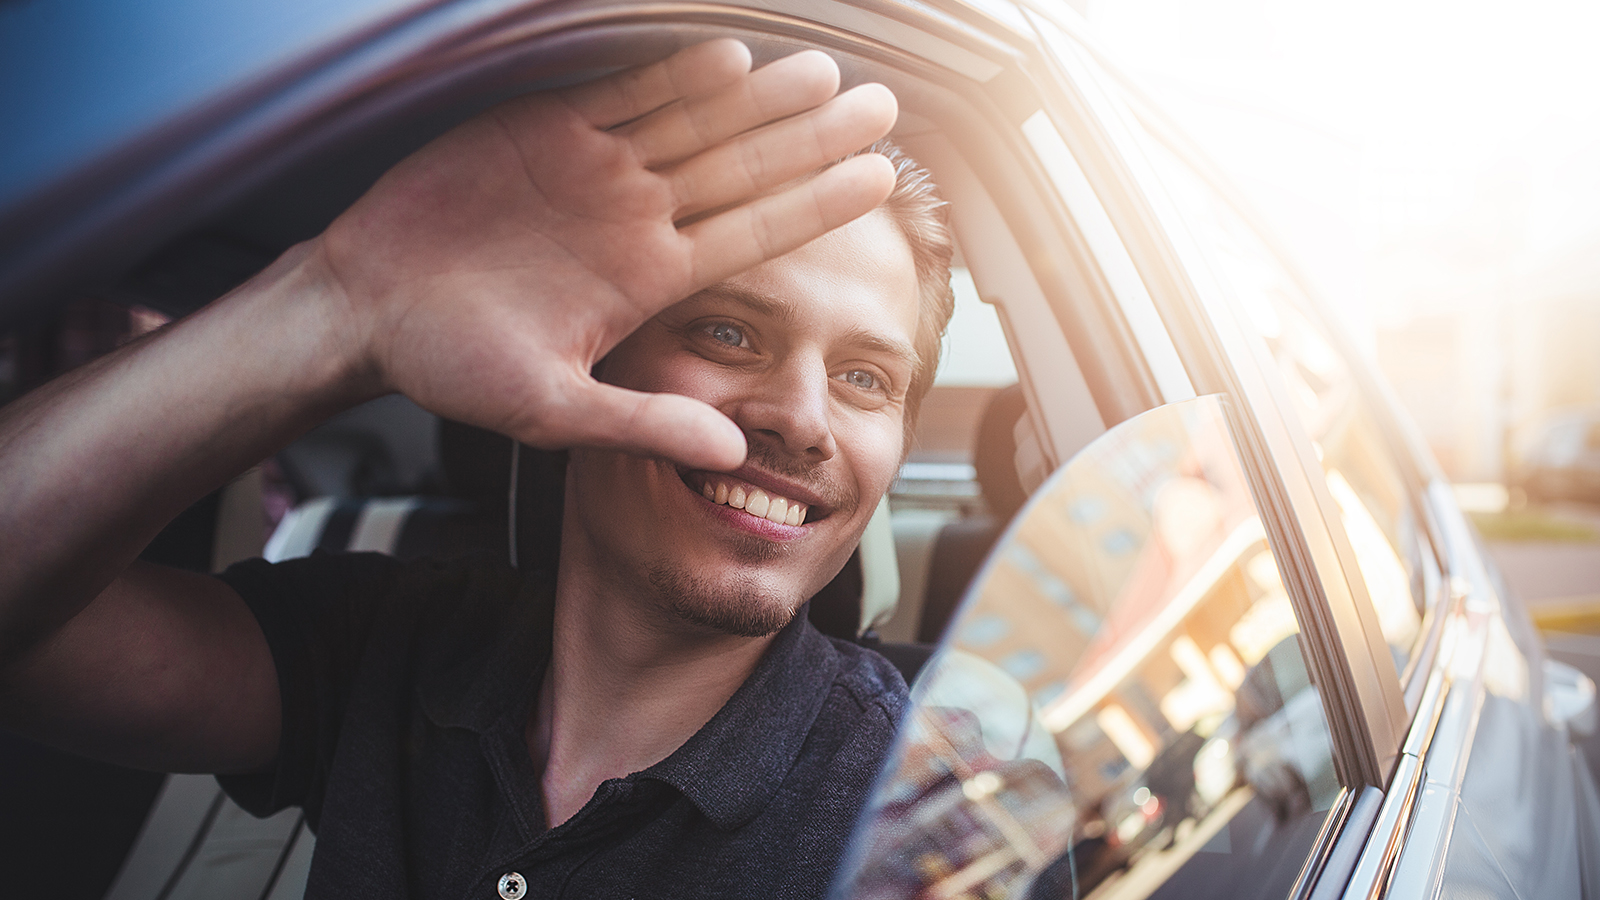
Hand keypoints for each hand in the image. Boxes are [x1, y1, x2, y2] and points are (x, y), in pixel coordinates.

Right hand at [313, 40, 897, 469]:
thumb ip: (643, 422)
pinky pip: (621, 97)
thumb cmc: (452, 363)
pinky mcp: (545, 132)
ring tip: (823, 74)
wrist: (367, 307)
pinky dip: (669, 79)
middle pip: (741, 169)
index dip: (815, 207)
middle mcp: (636, 218)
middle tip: (882, 109)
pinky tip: (727, 60)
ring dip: (757, 100)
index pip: (752, 235)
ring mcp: (596, 172)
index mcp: (649, 279)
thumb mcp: (553, 409)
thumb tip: (727, 454)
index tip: (879, 183)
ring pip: (694, 124)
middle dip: (811, 140)